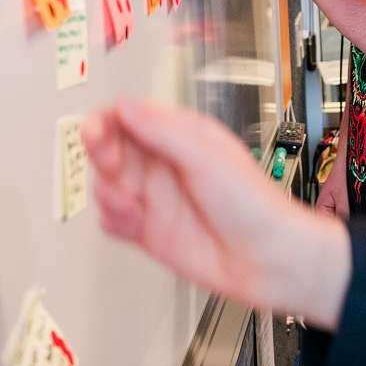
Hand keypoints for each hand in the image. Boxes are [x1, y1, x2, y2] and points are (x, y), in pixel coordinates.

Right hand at [84, 101, 351, 326]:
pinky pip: (113, 220)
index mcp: (181, 135)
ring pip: (107, 184)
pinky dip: (113, 219)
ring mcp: (155, 198)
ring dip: (108, 191)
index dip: (108, 120)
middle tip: (110, 164)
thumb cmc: (253, 204)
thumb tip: (125, 107)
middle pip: (111, 147)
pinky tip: (131, 222)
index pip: (130, 116)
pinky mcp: (149, 230)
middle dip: (102, 153)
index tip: (97, 130)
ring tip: (130, 202)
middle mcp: (165, 164)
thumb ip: (163, 130)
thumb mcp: (206, 156)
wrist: (267, 259)